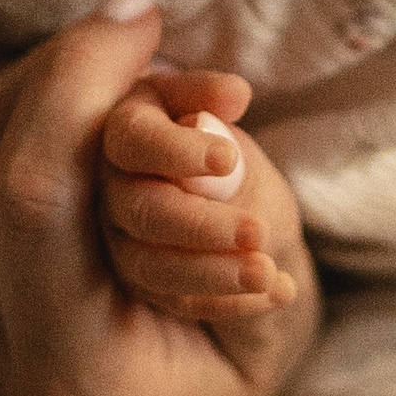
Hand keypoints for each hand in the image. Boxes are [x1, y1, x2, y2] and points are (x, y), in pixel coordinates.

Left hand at [0, 0, 322, 395]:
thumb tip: (206, 109)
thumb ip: (249, 213)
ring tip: (96, 99)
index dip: (79, 75)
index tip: (142, 12)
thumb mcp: (273, 305)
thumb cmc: (212, 366)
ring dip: (20, 83)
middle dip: (60, 67)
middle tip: (136, 48)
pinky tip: (33, 132)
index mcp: (62, 390)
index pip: (29, 194)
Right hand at [99, 67, 306, 325]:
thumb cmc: (225, 161)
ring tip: (268, 272)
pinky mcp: (142, 285)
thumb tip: (233, 94)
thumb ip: (222, 116)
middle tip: (258, 233)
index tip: (229, 158)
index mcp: (129, 133)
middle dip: (202, 226)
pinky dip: (233, 301)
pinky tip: (281, 290)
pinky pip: (180, 301)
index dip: (177, 150)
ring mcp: (123, 241)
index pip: (135, 139)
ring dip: (217, 274)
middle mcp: (114, 188)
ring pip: (155, 266)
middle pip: (143, 211)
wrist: (238, 216)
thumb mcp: (229, 133)